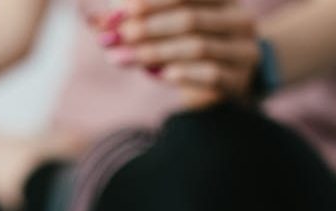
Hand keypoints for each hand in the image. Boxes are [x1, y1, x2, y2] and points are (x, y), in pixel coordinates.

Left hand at [103, 0, 259, 106]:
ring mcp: (243, 49)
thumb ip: (134, 20)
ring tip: (120, 58)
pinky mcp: (238, 79)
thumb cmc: (190, 45)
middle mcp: (237, 19)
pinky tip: (160, 75)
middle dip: (147, 27)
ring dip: (154, 52)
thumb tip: (93, 21)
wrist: (233, 77)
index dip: (151, 0)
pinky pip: (211, 74)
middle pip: (189, 18)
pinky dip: (183, 74)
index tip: (118, 10)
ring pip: (197, 47)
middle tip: (115, 36)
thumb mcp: (166, 26)